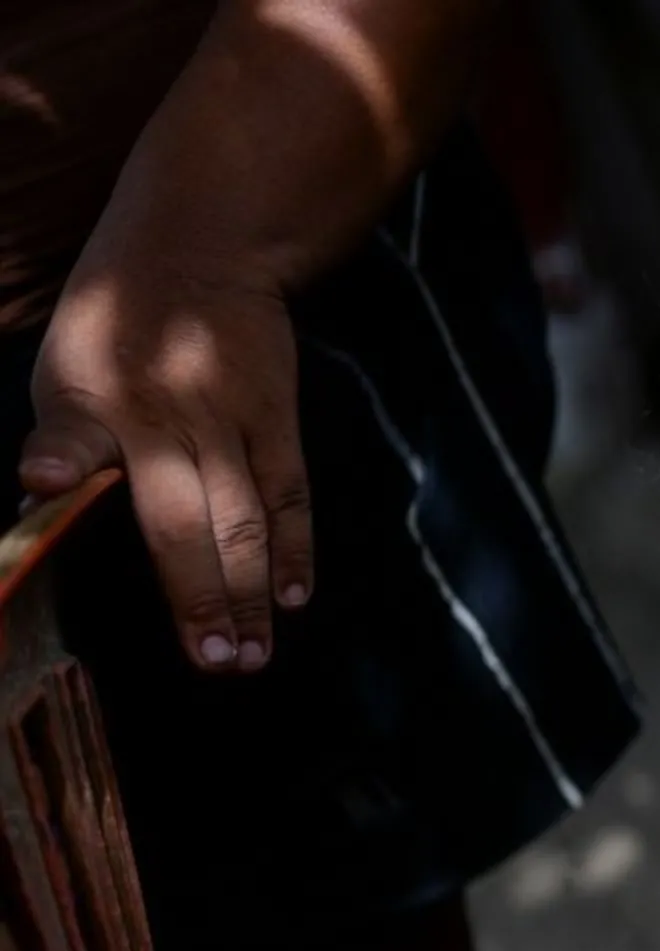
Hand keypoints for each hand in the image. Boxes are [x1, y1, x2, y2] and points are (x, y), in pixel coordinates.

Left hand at [19, 244, 312, 672]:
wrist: (201, 252)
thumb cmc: (115, 328)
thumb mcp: (66, 371)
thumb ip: (62, 441)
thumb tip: (38, 492)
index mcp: (96, 402)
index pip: (73, 444)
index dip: (62, 466)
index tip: (50, 490)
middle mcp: (164, 416)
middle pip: (185, 517)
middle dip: (200, 595)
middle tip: (214, 663)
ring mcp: (228, 420)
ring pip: (244, 519)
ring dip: (249, 592)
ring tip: (251, 655)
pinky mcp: (276, 420)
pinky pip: (290, 494)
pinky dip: (295, 549)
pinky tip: (294, 598)